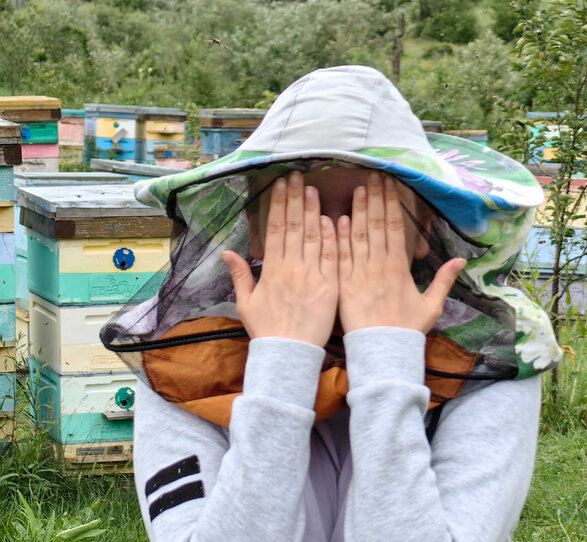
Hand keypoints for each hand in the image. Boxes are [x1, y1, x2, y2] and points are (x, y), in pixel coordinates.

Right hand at [222, 172, 339, 346]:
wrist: (288, 354)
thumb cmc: (267, 330)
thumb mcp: (246, 302)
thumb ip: (240, 275)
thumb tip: (227, 252)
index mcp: (270, 270)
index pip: (274, 229)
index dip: (278, 205)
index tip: (281, 185)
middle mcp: (291, 268)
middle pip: (293, 226)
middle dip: (295, 199)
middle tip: (299, 176)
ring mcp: (312, 276)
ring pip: (312, 237)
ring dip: (313, 211)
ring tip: (314, 189)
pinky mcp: (330, 286)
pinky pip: (332, 257)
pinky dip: (332, 237)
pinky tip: (332, 218)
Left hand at [336, 172, 465, 333]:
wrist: (383, 351)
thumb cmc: (408, 329)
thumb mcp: (432, 305)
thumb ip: (444, 280)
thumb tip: (462, 260)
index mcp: (400, 267)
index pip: (394, 227)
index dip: (390, 203)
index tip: (387, 183)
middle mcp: (379, 266)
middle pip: (376, 224)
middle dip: (373, 197)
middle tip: (370, 174)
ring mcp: (360, 274)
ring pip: (357, 235)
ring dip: (356, 210)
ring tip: (354, 188)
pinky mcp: (345, 285)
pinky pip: (341, 256)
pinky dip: (338, 237)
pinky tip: (336, 219)